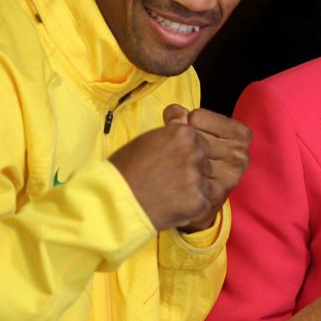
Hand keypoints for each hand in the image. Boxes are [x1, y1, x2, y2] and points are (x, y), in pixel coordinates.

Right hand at [109, 104, 250, 231]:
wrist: (112, 202)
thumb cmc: (125, 170)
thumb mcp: (148, 140)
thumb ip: (173, 129)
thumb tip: (184, 113)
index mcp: (183, 133)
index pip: (201, 141)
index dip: (187, 156)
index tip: (171, 165)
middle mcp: (194, 152)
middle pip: (207, 161)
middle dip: (194, 172)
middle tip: (170, 181)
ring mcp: (198, 177)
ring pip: (209, 182)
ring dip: (195, 190)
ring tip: (171, 193)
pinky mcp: (199, 201)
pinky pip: (206, 203)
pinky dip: (193, 207)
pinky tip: (174, 206)